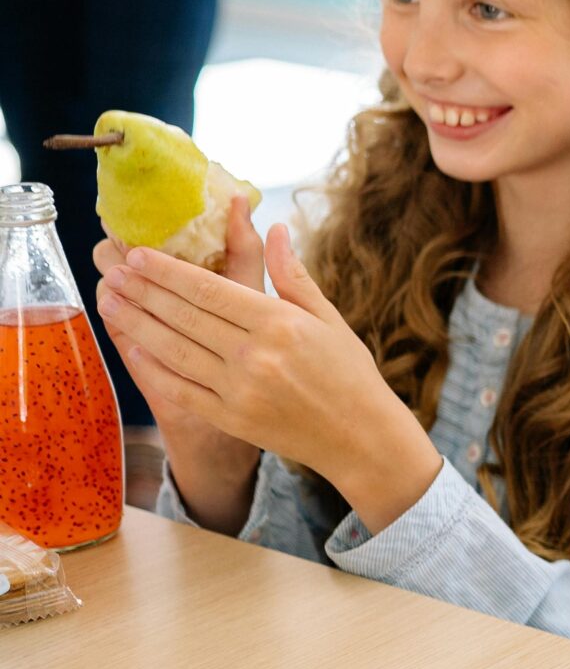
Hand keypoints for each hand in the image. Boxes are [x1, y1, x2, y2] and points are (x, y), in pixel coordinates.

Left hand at [95, 220, 441, 530]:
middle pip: (185, 316)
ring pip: (174, 350)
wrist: (361, 438)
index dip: (169, 272)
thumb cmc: (350, 374)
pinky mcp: (230, 419)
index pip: (210, 290)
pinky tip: (131, 346)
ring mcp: (239, 390)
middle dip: (143, 291)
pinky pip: (180, 388)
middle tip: (113, 272)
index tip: (139, 255)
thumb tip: (275, 230)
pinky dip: (152, 367)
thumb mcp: (329, 318)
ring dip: (135, 324)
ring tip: (109, 301)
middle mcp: (255, 356)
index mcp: (280, 324)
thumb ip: (293, 275)